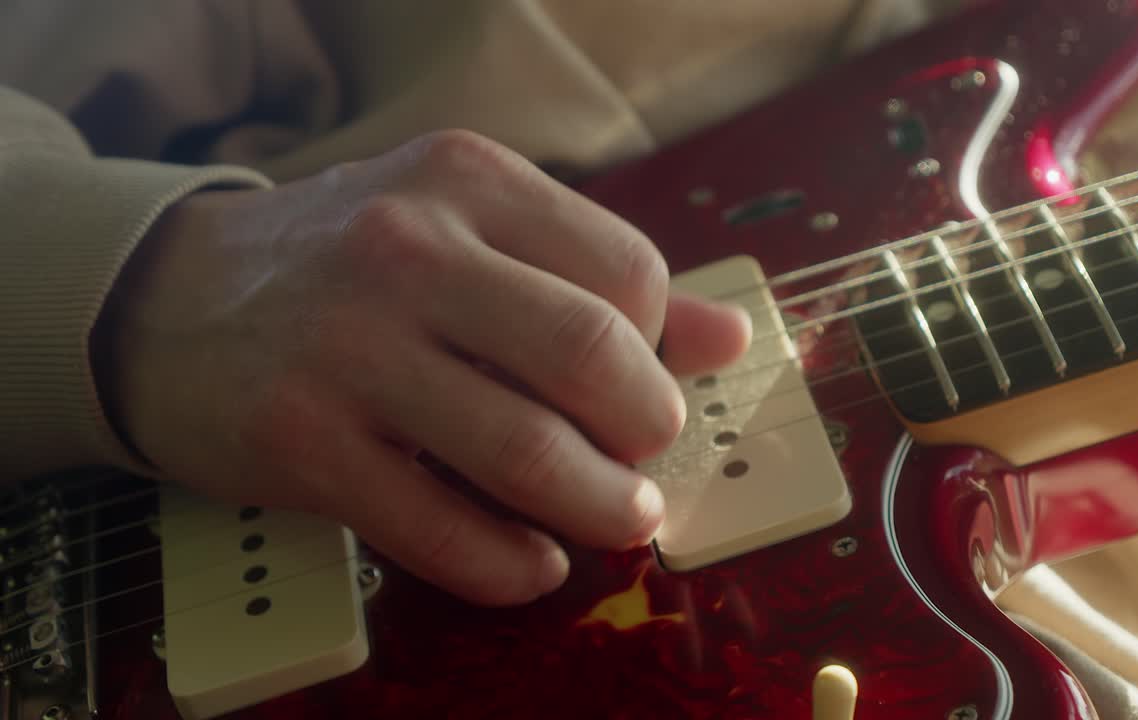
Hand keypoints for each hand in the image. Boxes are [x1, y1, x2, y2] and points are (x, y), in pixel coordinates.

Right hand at [96, 130, 750, 604]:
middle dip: (650, 429)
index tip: (642, 382)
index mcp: (467, 182)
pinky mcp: (303, 445)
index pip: (626, 273)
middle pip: (592, 357)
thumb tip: (729, 337)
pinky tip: (534, 562)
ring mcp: (349, 350)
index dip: (659, 347)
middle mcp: (409, 251)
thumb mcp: (465, 227)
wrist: (166, 301)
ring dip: (601, 506)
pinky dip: (511, 565)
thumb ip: (596, 277)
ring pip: (527, 450)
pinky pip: (441, 529)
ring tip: (621, 518)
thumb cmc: (344, 264)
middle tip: (645, 456)